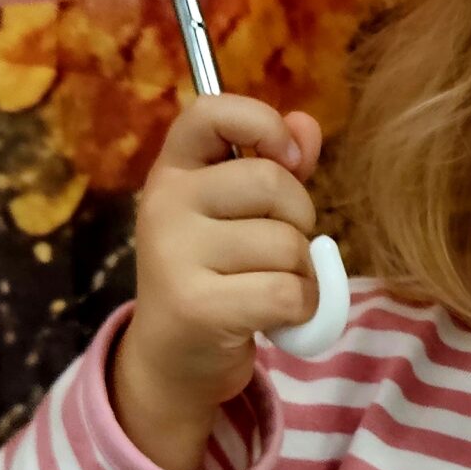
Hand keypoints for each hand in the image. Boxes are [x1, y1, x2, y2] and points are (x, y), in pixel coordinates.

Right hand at [112, 95, 323, 469]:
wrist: (173, 359)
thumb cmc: (217, 274)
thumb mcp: (239, 214)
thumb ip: (275, 167)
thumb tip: (307, 126)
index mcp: (173, 169)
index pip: (211, 110)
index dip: (263, 123)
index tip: (289, 160)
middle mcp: (164, 204)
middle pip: (271, 183)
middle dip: (300, 219)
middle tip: (280, 249)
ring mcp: (174, 255)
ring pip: (287, 245)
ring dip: (302, 273)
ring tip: (270, 287)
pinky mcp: (197, 306)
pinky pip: (288, 292)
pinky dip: (302, 309)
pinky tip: (276, 317)